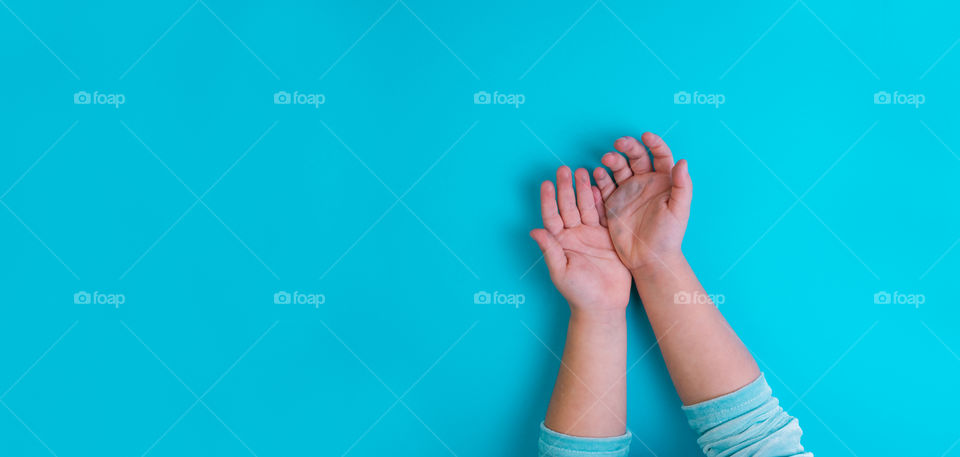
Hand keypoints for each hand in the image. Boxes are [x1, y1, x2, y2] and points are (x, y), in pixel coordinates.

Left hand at [530, 166, 631, 314]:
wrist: (604, 305)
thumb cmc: (579, 293)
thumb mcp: (560, 271)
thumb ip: (549, 250)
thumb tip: (533, 231)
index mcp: (559, 242)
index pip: (551, 216)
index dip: (548, 200)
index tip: (546, 184)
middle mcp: (573, 235)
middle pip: (568, 206)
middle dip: (566, 188)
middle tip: (564, 169)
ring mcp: (591, 235)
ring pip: (586, 207)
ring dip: (583, 190)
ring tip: (582, 171)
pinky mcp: (607, 237)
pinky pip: (604, 215)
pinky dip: (602, 201)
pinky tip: (599, 186)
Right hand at [593, 133, 691, 272]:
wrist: (649, 258)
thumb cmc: (669, 236)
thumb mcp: (679, 211)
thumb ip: (682, 186)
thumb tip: (682, 161)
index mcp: (663, 181)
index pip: (660, 155)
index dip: (654, 143)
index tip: (646, 137)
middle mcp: (645, 183)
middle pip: (636, 157)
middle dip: (628, 147)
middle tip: (619, 144)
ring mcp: (628, 192)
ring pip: (619, 168)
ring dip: (612, 160)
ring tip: (607, 159)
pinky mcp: (613, 203)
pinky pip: (604, 186)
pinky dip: (600, 178)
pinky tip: (597, 174)